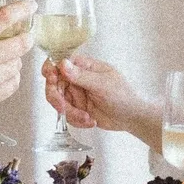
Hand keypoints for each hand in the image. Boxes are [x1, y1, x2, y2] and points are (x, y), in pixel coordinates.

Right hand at [0, 0, 32, 118]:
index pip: (4, 18)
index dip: (22, 9)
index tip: (30, 6)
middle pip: (21, 43)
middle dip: (25, 37)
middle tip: (23, 36)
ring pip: (17, 64)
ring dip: (14, 59)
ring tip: (3, 59)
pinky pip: (13, 83)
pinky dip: (11, 77)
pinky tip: (0, 75)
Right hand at [42, 54, 160, 142]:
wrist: (132, 117)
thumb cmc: (123, 95)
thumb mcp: (102, 84)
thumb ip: (81, 75)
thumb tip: (62, 63)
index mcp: (83, 66)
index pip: (59, 63)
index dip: (51, 70)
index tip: (51, 79)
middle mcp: (76, 79)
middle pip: (53, 85)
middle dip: (57, 99)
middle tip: (64, 108)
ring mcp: (76, 94)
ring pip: (58, 102)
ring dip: (71, 113)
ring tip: (87, 118)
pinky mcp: (76, 109)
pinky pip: (67, 115)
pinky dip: (77, 120)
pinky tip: (91, 121)